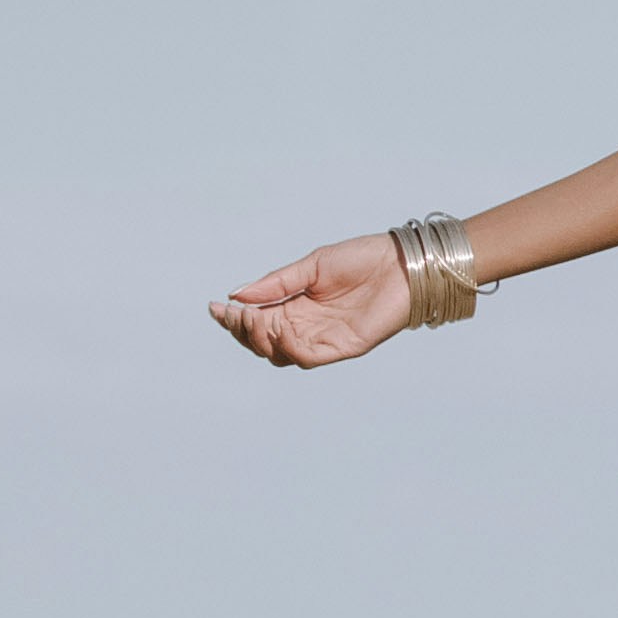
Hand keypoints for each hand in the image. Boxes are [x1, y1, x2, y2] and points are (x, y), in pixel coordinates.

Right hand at [208, 237, 421, 370]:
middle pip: (262, 342)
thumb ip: (276, 283)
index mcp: (296, 307)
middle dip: (242, 330)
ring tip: (253, 320)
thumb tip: (235, 295)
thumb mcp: (312, 266)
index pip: (257, 321)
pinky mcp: (344, 348)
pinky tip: (280, 330)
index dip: (233, 318)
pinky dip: (289, 348)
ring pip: (280, 355)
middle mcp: (307, 326)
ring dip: (260, 341)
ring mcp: (324, 339)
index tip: (215, 307)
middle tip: (234, 314)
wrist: (403, 262)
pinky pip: (308, 358)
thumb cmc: (363, 259)